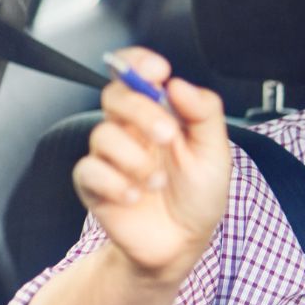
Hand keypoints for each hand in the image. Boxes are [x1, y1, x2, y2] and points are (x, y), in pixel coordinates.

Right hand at [71, 47, 230, 282]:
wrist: (182, 242)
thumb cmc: (198, 195)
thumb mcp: (215, 153)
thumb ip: (203, 114)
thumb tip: (180, 84)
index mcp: (160, 114)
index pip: (136, 73)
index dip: (138, 62)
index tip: (157, 70)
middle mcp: (131, 129)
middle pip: (115, 96)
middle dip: (142, 112)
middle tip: (167, 137)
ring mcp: (109, 156)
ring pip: (103, 135)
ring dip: (135, 159)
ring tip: (158, 182)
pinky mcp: (93, 184)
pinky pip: (89, 171)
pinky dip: (115, 183)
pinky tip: (135, 196)